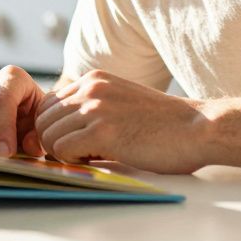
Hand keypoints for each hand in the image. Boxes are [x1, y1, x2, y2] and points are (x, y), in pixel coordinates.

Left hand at [35, 70, 209, 173]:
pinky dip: (72, 162)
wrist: (199, 128)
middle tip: (78, 155)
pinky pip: (61, 150)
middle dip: (54, 142)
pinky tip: (96, 160)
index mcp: (93, 79)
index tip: (71, 143)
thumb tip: (59, 130)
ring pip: (47, 136)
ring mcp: (95, 107)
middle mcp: (90, 87)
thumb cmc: (163, 125)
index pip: (47, 103)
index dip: (54, 128)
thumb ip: (92, 107)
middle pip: (41, 120)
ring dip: (63, 153)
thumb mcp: (120, 101)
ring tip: (91, 157)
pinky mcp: (103, 130)